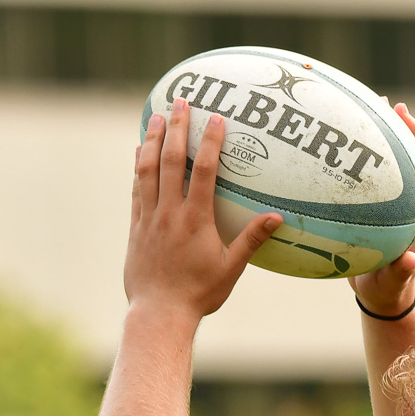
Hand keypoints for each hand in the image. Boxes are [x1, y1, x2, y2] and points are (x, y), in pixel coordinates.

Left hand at [125, 98, 282, 320]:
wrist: (159, 313)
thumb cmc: (199, 294)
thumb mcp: (231, 269)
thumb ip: (252, 239)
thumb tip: (278, 218)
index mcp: (195, 220)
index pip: (204, 172)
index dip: (210, 142)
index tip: (216, 119)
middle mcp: (169, 213)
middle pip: (171, 161)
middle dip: (176, 128)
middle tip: (181, 102)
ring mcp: (149, 218)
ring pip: (147, 170)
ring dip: (153, 141)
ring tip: (157, 117)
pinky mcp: (136, 228)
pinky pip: (136, 190)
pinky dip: (138, 168)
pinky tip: (140, 153)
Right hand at [349, 103, 414, 316]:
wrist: (379, 294)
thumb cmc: (386, 290)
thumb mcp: (390, 285)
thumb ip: (401, 274)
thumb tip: (413, 261)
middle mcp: (411, 206)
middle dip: (411, 133)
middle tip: (397, 108)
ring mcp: (395, 202)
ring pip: (397, 161)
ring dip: (390, 133)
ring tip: (377, 104)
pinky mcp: (378, 203)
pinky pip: (373, 172)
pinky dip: (364, 151)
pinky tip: (345, 133)